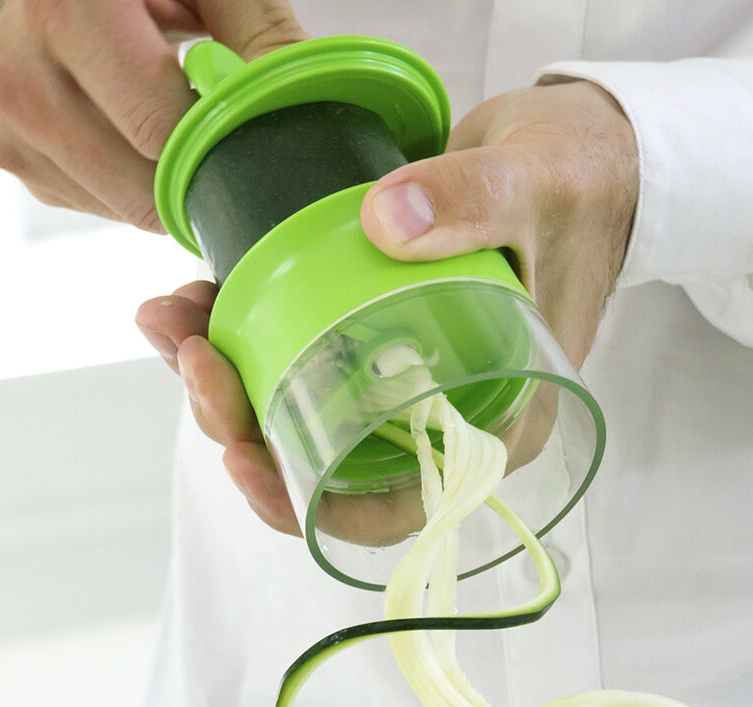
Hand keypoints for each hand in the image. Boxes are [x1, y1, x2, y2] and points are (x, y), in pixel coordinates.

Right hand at [0, 0, 306, 228]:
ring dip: (163, 180)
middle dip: (195, 171)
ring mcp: (3, 117)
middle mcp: (14, 68)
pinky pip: (96, 201)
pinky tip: (127, 126)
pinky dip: (128, 182)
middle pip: (142, 184)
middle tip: (214, 135)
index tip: (244, 140)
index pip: (159, 132)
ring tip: (159, 112)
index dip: (216, 147)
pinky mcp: (6, 151)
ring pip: (121, 204)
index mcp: (63, 9)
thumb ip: (259, 35)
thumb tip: (298, 107)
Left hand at [135, 80, 637, 542]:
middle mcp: (443, 416)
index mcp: (493, 423)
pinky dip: (239, 335)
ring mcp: (407, 376)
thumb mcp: (538, 190)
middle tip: (197, 358)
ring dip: (223, 381)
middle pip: (327, 461)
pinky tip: (195, 295)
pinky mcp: (376, 332)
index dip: (310, 505)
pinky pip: (298, 355)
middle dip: (242, 426)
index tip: (244, 457)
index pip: (397, 507)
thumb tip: (386, 222)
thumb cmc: (579, 187)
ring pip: (299, 411)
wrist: (578, 153)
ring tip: (173, 317)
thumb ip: (473, 203)